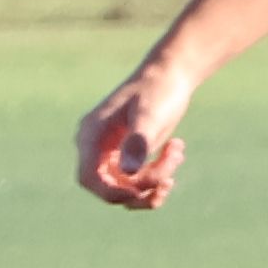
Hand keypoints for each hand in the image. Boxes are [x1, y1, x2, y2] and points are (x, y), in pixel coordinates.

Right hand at [79, 61, 196, 209]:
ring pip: (127, 188)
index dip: (112, 193)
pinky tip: (177, 150)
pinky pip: (138, 181)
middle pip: (110, 188)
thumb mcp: (149, 116)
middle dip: (141, 188)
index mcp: (92, 135)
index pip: (89, 178)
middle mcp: (97, 146)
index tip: (141, 192)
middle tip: (168, 175)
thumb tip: (127, 172)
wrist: (170, 75)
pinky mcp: (128, 155)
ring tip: (177, 155)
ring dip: (154, 182)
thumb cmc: (157, 91)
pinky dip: (160, 176)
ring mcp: (112, 152)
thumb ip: (137, 142)